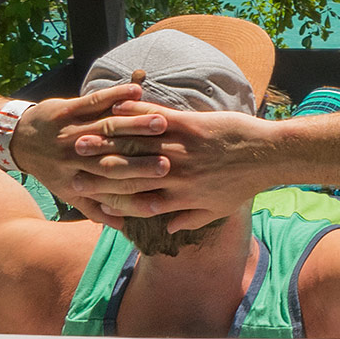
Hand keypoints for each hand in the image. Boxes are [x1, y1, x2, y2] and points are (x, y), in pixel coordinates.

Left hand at [8, 83, 170, 204]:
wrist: (18, 139)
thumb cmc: (51, 169)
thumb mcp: (68, 194)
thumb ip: (96, 209)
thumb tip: (122, 227)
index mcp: (76, 180)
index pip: (110, 192)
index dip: (135, 198)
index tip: (161, 202)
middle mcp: (73, 158)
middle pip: (112, 160)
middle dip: (141, 162)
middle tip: (170, 163)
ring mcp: (69, 131)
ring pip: (106, 128)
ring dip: (134, 125)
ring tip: (161, 124)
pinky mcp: (66, 109)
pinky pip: (93, 101)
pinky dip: (115, 95)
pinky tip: (137, 90)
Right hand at [65, 103, 276, 223]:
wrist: (268, 157)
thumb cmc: (243, 184)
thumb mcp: (217, 210)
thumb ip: (189, 219)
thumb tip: (167, 230)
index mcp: (179, 198)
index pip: (134, 198)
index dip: (106, 195)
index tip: (85, 190)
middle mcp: (176, 176)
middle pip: (128, 172)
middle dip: (97, 167)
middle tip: (71, 160)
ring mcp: (182, 151)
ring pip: (137, 145)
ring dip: (108, 138)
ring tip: (84, 132)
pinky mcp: (191, 127)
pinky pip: (158, 120)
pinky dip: (136, 113)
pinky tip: (118, 108)